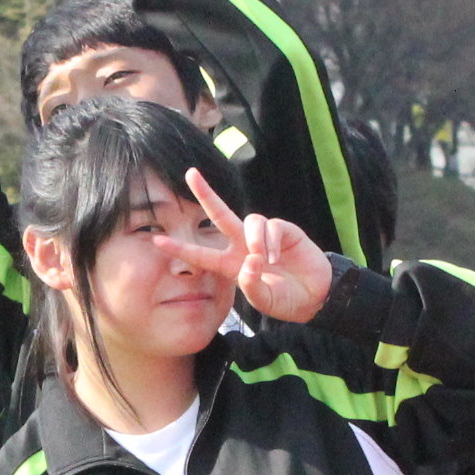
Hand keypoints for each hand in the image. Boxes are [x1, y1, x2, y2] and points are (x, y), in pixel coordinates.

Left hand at [165, 167, 332, 323]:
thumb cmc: (286, 300)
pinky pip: (270, 226)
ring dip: (254, 240)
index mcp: (232, 265)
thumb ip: (253, 287)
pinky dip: (271, 241)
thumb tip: (249, 262)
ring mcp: (263, 236)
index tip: (157, 240)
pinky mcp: (283, 230)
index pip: (201, 255)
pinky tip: (276, 256)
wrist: (317, 296)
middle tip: (190, 173)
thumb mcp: (266, 301)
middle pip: (220, 214)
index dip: (180, 248)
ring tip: (264, 261)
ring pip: (249, 221)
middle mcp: (243, 246)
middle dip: (205, 193)